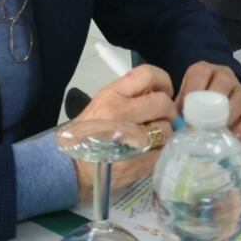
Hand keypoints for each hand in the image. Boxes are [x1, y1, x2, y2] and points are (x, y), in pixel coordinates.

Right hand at [72, 64, 177, 205]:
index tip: (163, 92)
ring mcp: (130, 139)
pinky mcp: (138, 162)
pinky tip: (147, 154)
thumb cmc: (89, 132)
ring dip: (164, 135)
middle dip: (167, 112)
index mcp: (112, 95)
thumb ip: (129, 96)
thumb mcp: (102, 103)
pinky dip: (159, 153)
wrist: (73, 165)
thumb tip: (159, 93)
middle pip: (163, 103)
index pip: (148, 75)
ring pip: (167, 130)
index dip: (163, 82)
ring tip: (151, 139)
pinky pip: (163, 151)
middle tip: (160, 119)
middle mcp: (120, 113)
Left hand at [177, 62, 240, 140]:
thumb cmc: (194, 102)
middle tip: (203, 126)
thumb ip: (180, 109)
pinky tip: (236, 137)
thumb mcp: (183, 100)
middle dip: (213, 106)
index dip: (193, 93)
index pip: (200, 74)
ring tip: (219, 134)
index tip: (187, 114)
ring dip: (229, 117)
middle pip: (223, 83)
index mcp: (203, 70)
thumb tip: (176, 126)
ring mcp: (240, 88)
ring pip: (240, 98)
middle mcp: (224, 75)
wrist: (214, 100)